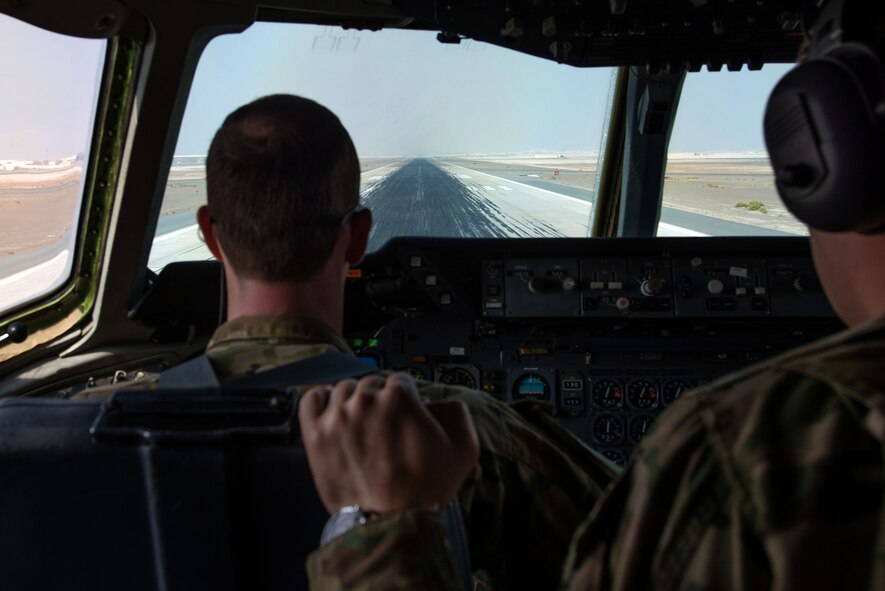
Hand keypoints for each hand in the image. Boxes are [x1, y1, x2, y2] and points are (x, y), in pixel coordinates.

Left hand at [298, 372, 479, 514]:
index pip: (401, 380)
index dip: (407, 398)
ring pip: (344, 389)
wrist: (391, 522)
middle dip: (382, 401)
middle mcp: (365, 401)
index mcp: (399, 398)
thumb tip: (443, 402)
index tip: (406, 413)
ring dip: (354, 401)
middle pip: (372, 383)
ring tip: (362, 424)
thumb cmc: (424, 489)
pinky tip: (333, 411)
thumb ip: (458, 412)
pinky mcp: (315, 434)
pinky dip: (322, 400)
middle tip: (387, 426)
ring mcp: (337, 416)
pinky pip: (312, 399)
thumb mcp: (464, 448)